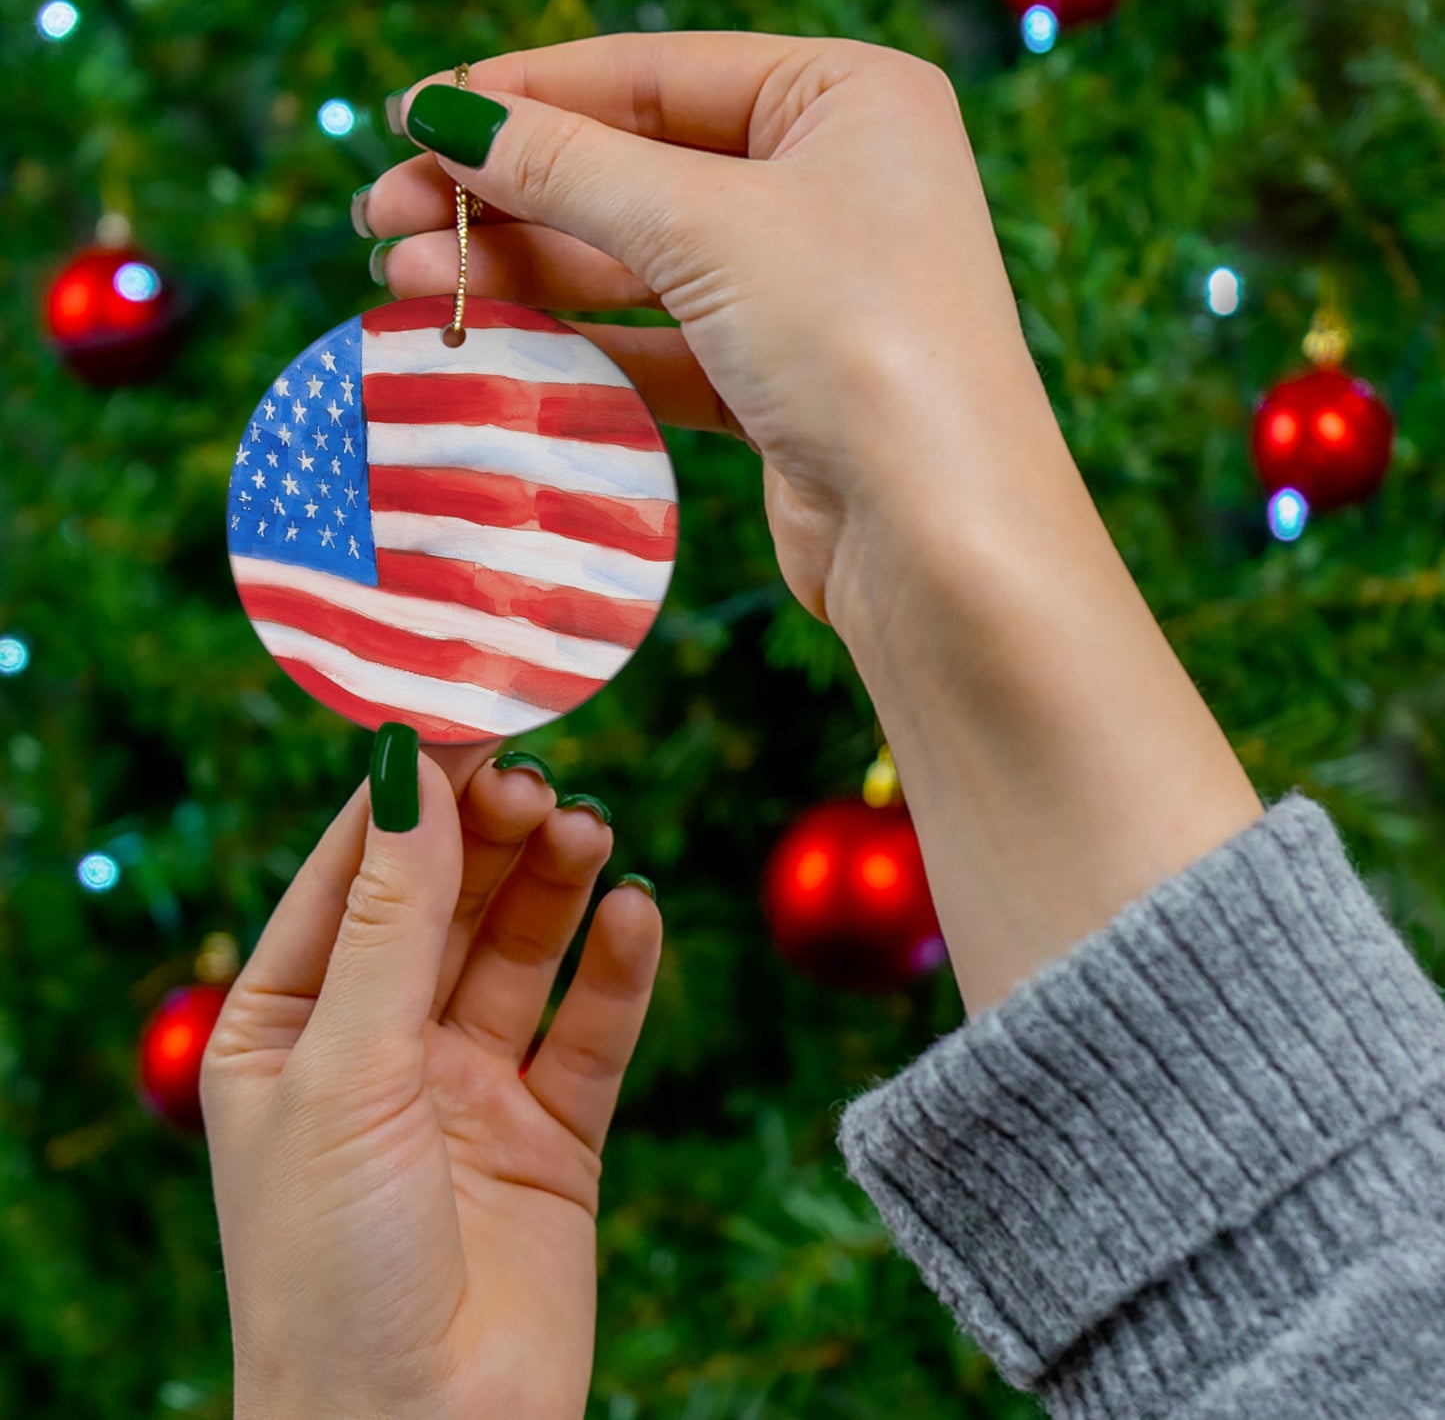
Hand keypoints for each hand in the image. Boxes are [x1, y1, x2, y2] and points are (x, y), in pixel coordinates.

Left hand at [201, 742, 661, 1419]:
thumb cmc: (332, 1267)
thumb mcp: (346, 1070)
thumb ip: (391, 920)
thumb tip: (412, 772)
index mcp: (289, 1026)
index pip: (352, 873)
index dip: (410, 793)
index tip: (469, 715)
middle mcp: (379, 1046)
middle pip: (447, 901)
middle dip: (491, 837)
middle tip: (541, 782)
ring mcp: (469, 1088)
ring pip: (521, 952)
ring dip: (555, 886)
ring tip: (589, 832)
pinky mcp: (552, 1134)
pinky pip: (591, 1030)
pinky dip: (617, 970)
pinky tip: (636, 916)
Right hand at [360, 31, 1053, 629]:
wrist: (939, 538)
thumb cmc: (856, 342)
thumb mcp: (705, 226)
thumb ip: (569, 167)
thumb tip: (445, 115)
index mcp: (847, 99)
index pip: (654, 75)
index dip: (525, 96)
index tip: (411, 118)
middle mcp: (834, 184)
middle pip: (636, 170)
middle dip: (507, 195)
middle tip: (383, 219)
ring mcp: (809, 290)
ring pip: (639, 265)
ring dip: (525, 273)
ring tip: (405, 285)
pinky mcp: (782, 384)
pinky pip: (661, 346)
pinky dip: (579, 347)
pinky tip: (491, 346)